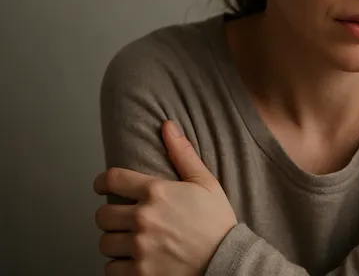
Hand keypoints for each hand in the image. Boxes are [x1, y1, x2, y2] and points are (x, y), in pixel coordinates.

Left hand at [93, 121, 237, 274]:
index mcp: (157, 192)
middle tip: (123, 219)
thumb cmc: (218, 222)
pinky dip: (119, 266)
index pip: (112, 179)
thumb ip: (183, 153)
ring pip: (105, 242)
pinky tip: (134, 260)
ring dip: (115, 241)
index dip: (102, 182)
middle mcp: (144, 218)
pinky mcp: (139, 273)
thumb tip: (167, 126)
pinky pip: (110, 268)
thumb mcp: (206, 183)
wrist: (228, 260)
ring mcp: (140, 247)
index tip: (102, 186)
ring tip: (131, 240)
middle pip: (102, 214)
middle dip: (111, 215)